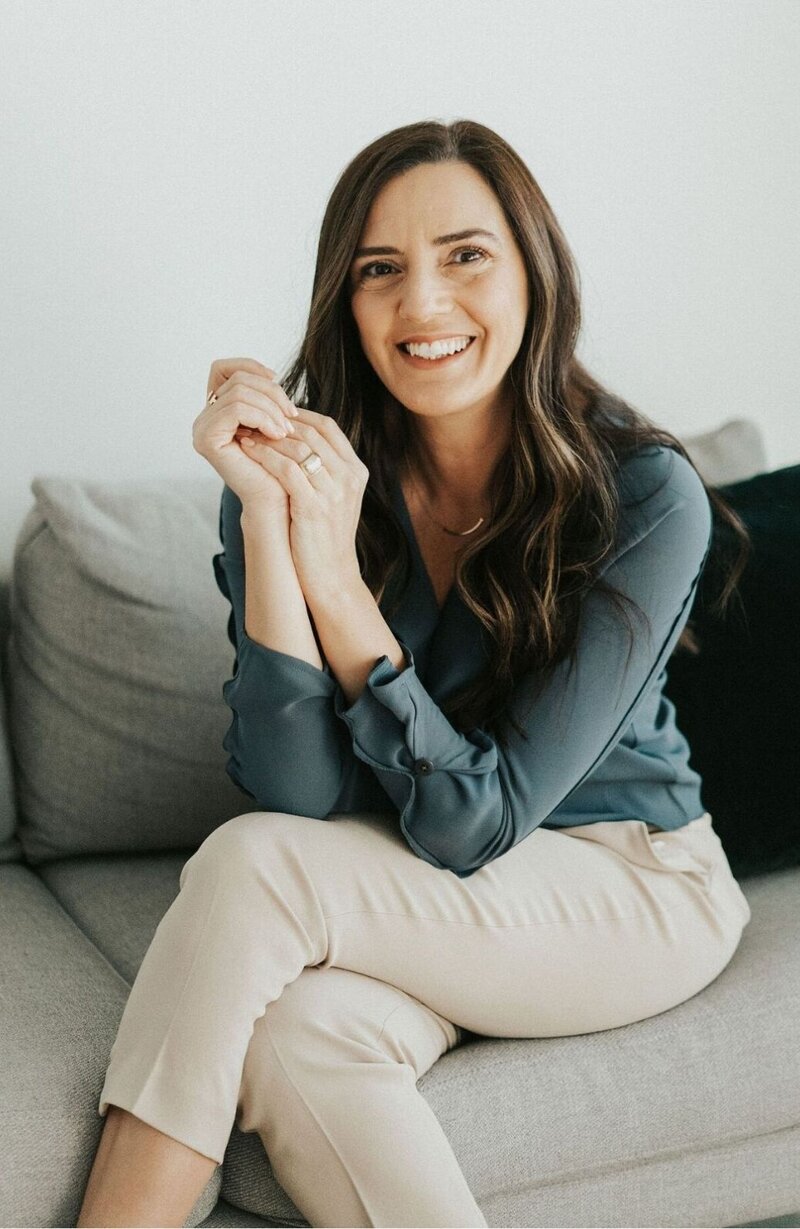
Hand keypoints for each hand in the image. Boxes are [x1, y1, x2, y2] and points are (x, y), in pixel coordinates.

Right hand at [192, 357, 300, 512]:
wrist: (276, 500)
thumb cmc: (279, 465)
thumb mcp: (274, 423)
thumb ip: (265, 398)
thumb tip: (271, 374)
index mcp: (218, 411)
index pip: (223, 369)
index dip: (251, 367)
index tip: (277, 380)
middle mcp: (205, 418)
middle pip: (237, 379)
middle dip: (271, 392)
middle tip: (292, 415)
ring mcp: (202, 428)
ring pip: (239, 392)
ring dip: (271, 407)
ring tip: (287, 430)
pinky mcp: (207, 439)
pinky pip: (236, 409)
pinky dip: (263, 417)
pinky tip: (277, 434)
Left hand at [237, 407, 369, 602]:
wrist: (331, 577)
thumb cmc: (324, 537)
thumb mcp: (332, 497)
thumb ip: (322, 468)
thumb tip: (294, 439)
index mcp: (356, 471)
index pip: (327, 426)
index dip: (297, 415)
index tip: (271, 414)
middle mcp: (349, 477)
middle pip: (312, 432)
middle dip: (278, 421)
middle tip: (251, 416)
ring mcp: (333, 492)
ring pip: (298, 447)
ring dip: (267, 436)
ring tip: (245, 431)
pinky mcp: (313, 507)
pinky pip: (287, 470)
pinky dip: (265, 456)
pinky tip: (248, 451)